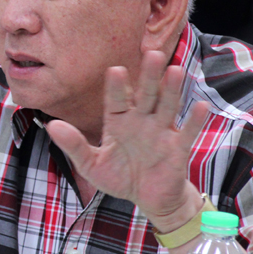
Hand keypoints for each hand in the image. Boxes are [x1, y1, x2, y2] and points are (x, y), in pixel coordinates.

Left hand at [45, 51, 208, 230]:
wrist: (148, 199)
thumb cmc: (119, 178)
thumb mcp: (91, 164)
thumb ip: (74, 145)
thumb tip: (51, 126)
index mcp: (118, 122)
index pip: (116, 100)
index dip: (117, 87)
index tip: (116, 70)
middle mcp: (141, 121)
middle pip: (145, 95)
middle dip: (149, 77)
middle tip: (152, 54)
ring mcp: (161, 133)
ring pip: (167, 107)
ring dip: (172, 90)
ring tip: (175, 70)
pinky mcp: (177, 149)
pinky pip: (187, 133)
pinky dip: (194, 121)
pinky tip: (200, 105)